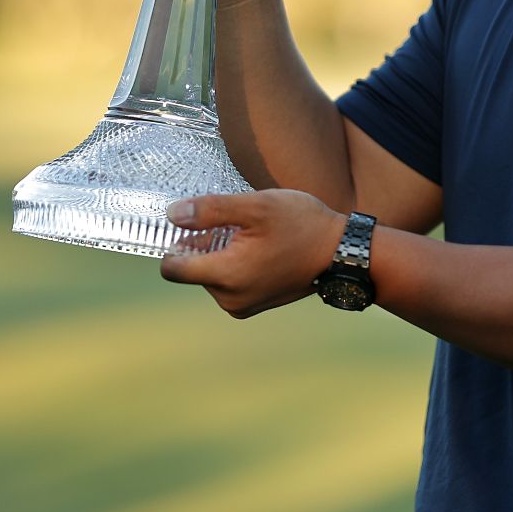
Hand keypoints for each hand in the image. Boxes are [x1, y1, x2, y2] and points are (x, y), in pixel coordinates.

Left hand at [158, 190, 346, 317]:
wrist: (340, 253)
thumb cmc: (301, 225)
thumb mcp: (256, 206)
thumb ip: (210, 210)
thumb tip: (173, 215)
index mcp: (227, 276)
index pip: (173, 268)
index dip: (174, 243)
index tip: (191, 225)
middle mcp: (230, 298)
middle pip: (192, 269)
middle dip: (204, 245)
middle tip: (234, 224)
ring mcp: (242, 305)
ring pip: (210, 275)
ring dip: (220, 254)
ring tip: (250, 236)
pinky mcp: (253, 305)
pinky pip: (227, 284)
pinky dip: (234, 265)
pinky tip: (257, 248)